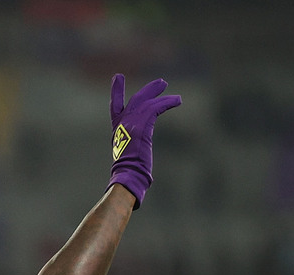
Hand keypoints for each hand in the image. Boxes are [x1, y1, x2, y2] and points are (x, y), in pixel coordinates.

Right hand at [107, 74, 180, 207]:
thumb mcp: (129, 160)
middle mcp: (122, 123)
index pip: (115, 107)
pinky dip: (168, 103)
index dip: (117, 92)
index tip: (118, 78)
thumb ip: (134, 156)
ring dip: (160, 94)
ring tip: (173, 92)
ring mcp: (131, 122)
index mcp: (117, 131)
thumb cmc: (127, 175)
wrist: (127, 174)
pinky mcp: (142, 123)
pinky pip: (156, 107)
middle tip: (161, 82)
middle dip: (148, 90)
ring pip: (146, 101)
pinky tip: (178, 100)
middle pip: (134, 100)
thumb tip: (142, 177)